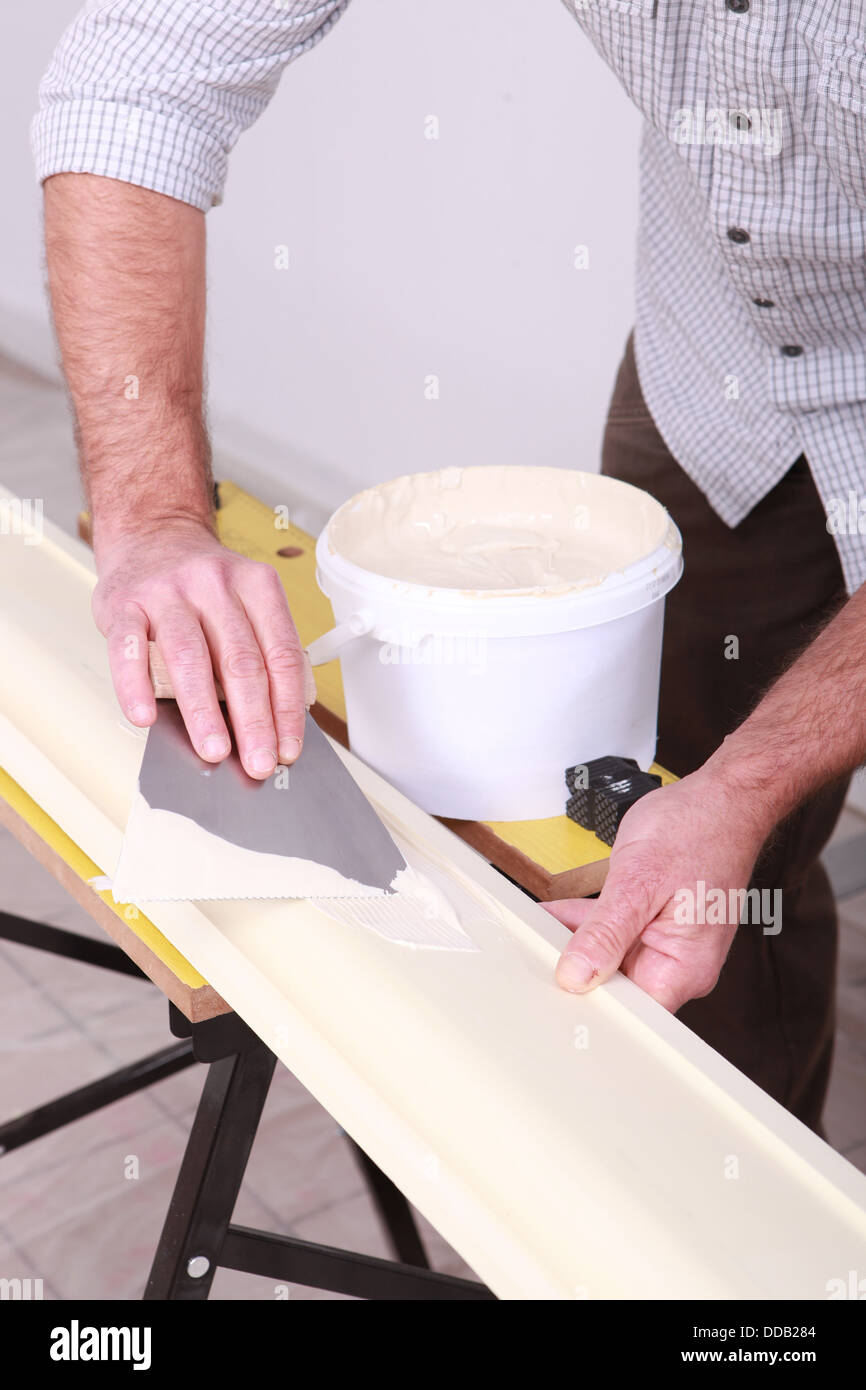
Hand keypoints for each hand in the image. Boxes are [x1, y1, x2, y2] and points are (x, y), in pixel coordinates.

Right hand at [92, 518, 307, 778]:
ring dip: (203, 711)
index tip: (287, 747)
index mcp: (256, 585)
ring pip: (189, 658)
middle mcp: (214, 584)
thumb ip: (262, 649)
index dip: (287, 707)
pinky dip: (134, 686)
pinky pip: (129, 649)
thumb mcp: (246, 600)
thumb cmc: (204, 586)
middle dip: (253, 719)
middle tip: (258, 761)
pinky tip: (145, 716)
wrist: (152, 535)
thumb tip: (279, 720)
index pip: (281, 654)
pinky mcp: (124, 603)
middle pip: (240, 660)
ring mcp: (166, 592)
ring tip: (214, 749)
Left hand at [543, 766, 771, 1011]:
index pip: (630, 1014)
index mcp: (684, 967)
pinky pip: (618, 934)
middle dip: (575, 968)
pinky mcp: (659, 924)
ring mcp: (670, 944)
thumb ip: (605, 933)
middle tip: (530, 951)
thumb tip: (576, 976)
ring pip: (612, 958)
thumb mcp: (639, 881)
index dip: (588, 1006)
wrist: (724, 796)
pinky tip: (556, 915)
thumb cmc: (698, 829)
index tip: (549, 992)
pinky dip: (590, 923)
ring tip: (535, 928)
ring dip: (577, 941)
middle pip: (617, 987)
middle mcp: (681, 964)